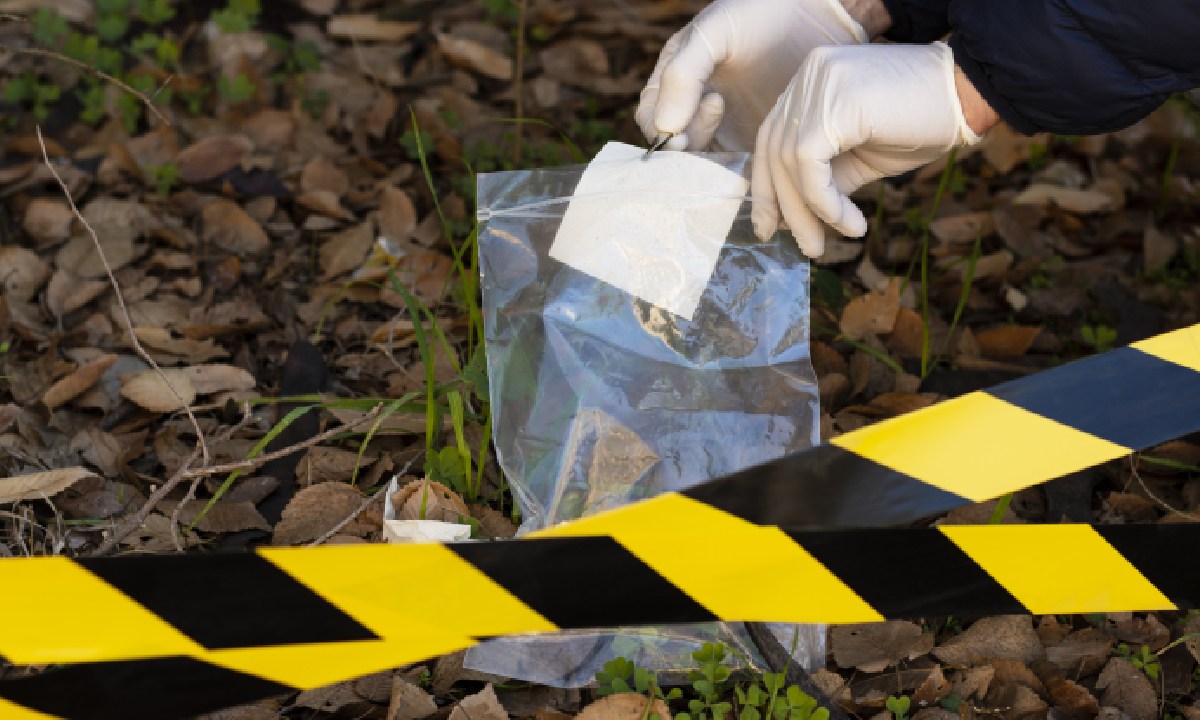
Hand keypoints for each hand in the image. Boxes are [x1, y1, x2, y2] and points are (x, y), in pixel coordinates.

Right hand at [635, 0, 869, 152]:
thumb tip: (664, 127)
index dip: (660, 130)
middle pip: (671, 145)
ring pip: (698, 161)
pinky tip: (746, 145)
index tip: (682, 129)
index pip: (650, 117)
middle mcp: (693, 107)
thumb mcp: (715, 32)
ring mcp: (722, 128)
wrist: (818, 18)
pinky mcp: (749, 143)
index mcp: (675, 79)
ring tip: (729, 117)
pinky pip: (730, 168)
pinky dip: (731, 168)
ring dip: (706, 156)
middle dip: (682, 145)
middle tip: (710, 119)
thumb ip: (683, 75)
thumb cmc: (761, 15)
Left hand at [751, 42, 980, 255]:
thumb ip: (823, 176)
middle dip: (783, 206)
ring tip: (827, 243)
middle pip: (775, 151)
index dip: (767, 186)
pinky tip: (849, 223)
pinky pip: (810, 164)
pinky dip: (824, 202)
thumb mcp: (860, 156)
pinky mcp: (835, 103)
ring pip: (789, 161)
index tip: (771, 226)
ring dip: (807, 212)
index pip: (772, 138)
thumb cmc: (919, 123)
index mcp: (809, 82)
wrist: (969, 94)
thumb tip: (792, 216)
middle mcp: (808, 76)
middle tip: (805, 248)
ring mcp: (819, 84)